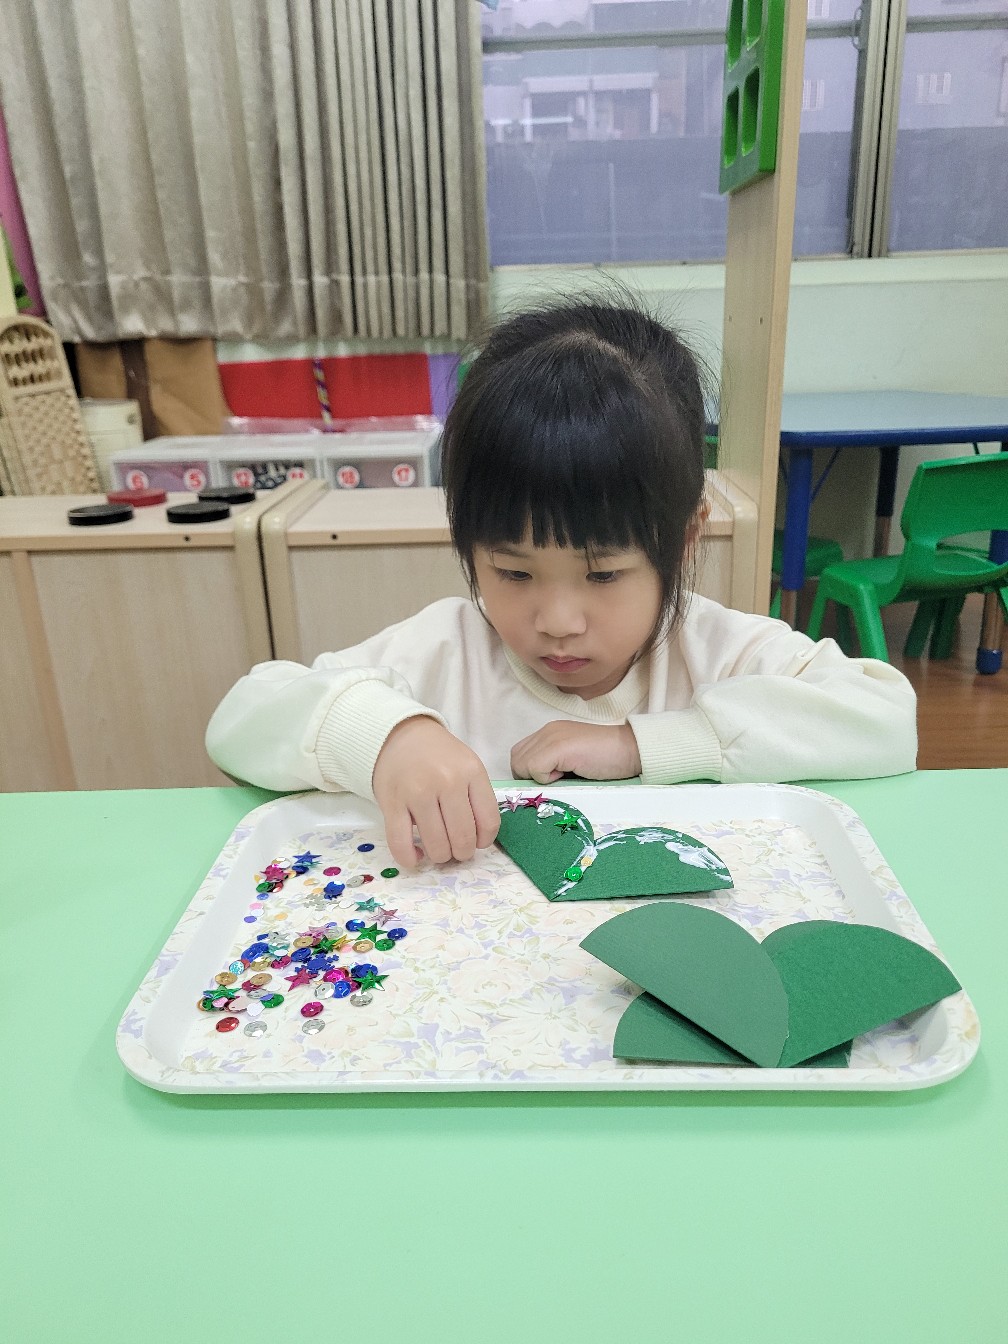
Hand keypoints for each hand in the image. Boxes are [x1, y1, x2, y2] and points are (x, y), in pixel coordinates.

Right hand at [372, 716, 499, 868]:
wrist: (400, 734)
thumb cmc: (438, 755)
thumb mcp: (467, 765)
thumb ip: (476, 797)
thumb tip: (478, 840)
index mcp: (472, 771)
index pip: (489, 822)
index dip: (484, 841)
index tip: (477, 842)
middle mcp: (447, 781)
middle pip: (463, 837)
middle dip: (462, 853)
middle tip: (457, 850)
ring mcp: (418, 792)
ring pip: (436, 845)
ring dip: (440, 857)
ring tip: (438, 851)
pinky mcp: (392, 803)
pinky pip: (401, 843)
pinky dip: (410, 858)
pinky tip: (415, 857)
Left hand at [510, 722, 641, 784]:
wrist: (633, 751)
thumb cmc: (608, 761)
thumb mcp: (573, 761)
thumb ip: (552, 766)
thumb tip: (533, 789)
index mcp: (550, 733)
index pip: (520, 755)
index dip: (530, 773)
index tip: (551, 781)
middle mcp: (547, 731)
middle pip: (516, 760)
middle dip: (531, 777)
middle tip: (558, 780)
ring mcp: (551, 737)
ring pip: (521, 764)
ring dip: (538, 777)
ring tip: (564, 776)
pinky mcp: (558, 747)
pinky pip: (534, 769)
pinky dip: (547, 778)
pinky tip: (568, 775)